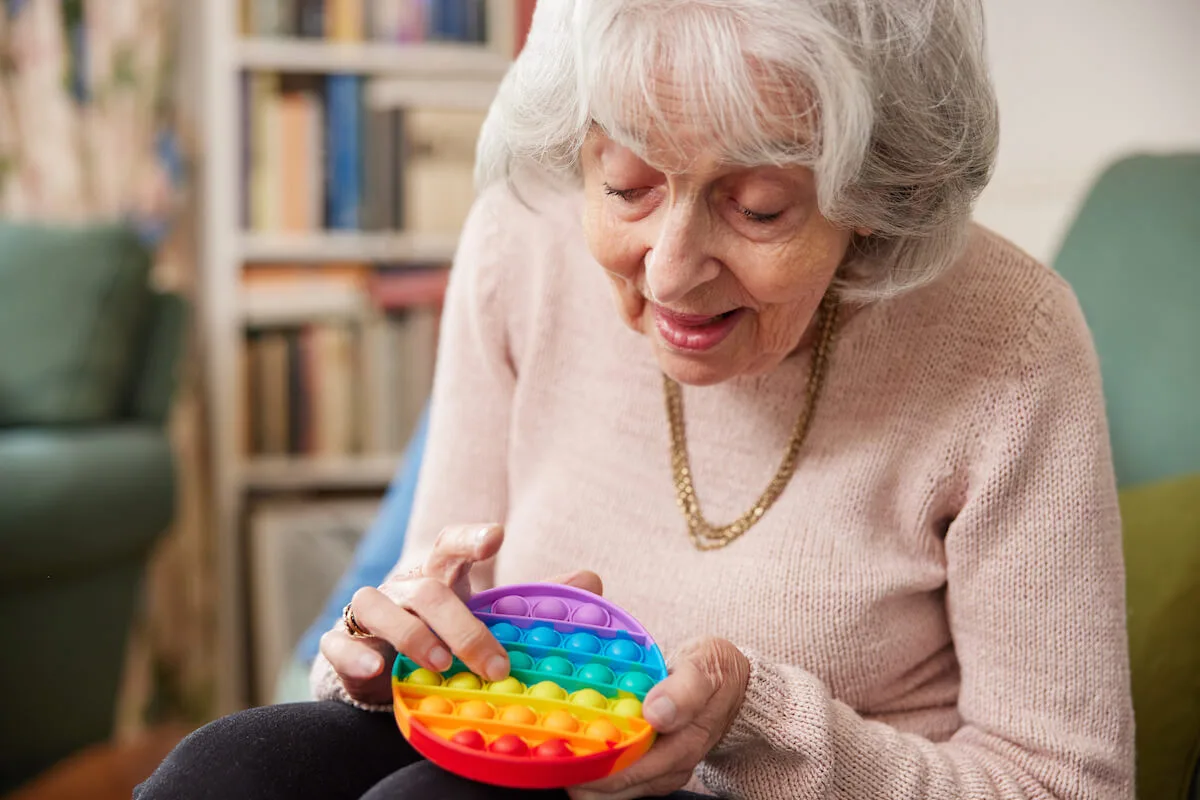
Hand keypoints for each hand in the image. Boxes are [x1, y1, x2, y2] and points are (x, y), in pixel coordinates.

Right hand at [319, 524, 601, 704]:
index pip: (450, 543)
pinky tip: (376, 669)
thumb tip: (593, 580)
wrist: (389, 668)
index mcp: (441, 573)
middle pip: (427, 589)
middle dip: (462, 625)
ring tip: (439, 664)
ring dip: (410, 634)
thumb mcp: (490, 617)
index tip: (497, 537)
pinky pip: (337, 643)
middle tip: (495, 664)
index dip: (471, 538)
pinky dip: (353, 655)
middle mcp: (403, 585)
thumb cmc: (447, 632)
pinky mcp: (341, 644)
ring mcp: (370, 612)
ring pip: (376, 605)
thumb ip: (536, 601)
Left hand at [569, 637, 749, 799]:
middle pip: (612, 789)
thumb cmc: (716, 671)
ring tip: (551, 749)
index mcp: (680, 747)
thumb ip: (683, 691)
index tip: (559, 749)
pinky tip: (573, 747)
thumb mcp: (705, 670)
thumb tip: (656, 713)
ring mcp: (659, 772)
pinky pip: (616, 777)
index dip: (589, 764)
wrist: (732, 682)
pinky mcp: (652, 767)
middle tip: (544, 750)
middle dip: (576, 773)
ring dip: (581, 772)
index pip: (626, 771)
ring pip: (610, 790)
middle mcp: (668, 769)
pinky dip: (593, 764)